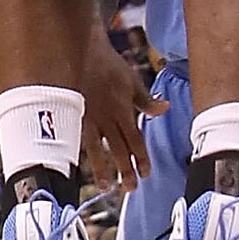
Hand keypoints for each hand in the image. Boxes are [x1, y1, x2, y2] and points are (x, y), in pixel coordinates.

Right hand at [82, 36, 166, 195]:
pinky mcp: (73, 116)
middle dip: (125, 170)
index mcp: (123, 110)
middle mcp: (107, 118)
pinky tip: (79, 168)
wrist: (82, 50)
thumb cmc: (109, 64)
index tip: (145, 174)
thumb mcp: (132, 81)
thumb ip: (147, 100)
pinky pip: (79, 140)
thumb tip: (165, 108)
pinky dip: (82, 155)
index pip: (135, 140)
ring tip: (106, 188)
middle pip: (118, 149)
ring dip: (103, 170)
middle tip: (130, 189)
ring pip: (97, 150)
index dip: (141, 158)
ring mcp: (88, 118)